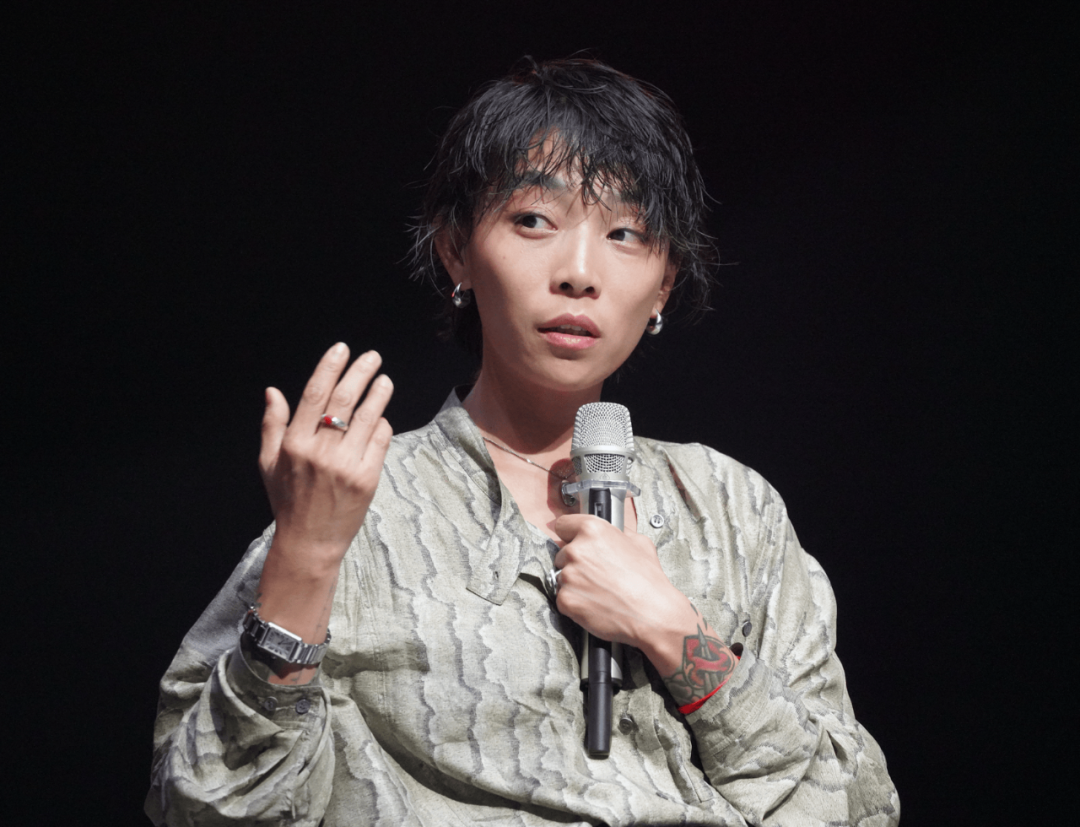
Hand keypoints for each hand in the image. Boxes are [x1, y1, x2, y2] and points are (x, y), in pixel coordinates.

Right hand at [259, 343, 393, 575]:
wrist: (310, 542)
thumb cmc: (288, 500)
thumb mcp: (268, 463)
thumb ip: (272, 425)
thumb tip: (273, 391)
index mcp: (294, 444)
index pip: (314, 394)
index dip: (329, 367)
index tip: (342, 349)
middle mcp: (320, 452)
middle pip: (344, 400)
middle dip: (360, 372)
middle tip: (372, 357)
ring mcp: (346, 465)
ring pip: (367, 417)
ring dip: (378, 394)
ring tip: (384, 379)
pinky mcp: (367, 478)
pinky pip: (380, 441)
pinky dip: (382, 425)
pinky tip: (381, 417)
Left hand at [551, 510, 691, 654]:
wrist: (652, 614)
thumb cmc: (648, 581)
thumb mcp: (640, 542)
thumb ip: (620, 532)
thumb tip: (615, 531)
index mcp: (592, 530)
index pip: (563, 525)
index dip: (570, 535)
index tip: (573, 542)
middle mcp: (576, 550)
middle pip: (562, 554)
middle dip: (575, 563)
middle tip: (596, 574)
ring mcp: (568, 575)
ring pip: (562, 577)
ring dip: (575, 584)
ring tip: (598, 591)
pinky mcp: (566, 599)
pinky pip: (563, 599)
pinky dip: (575, 603)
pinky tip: (594, 604)